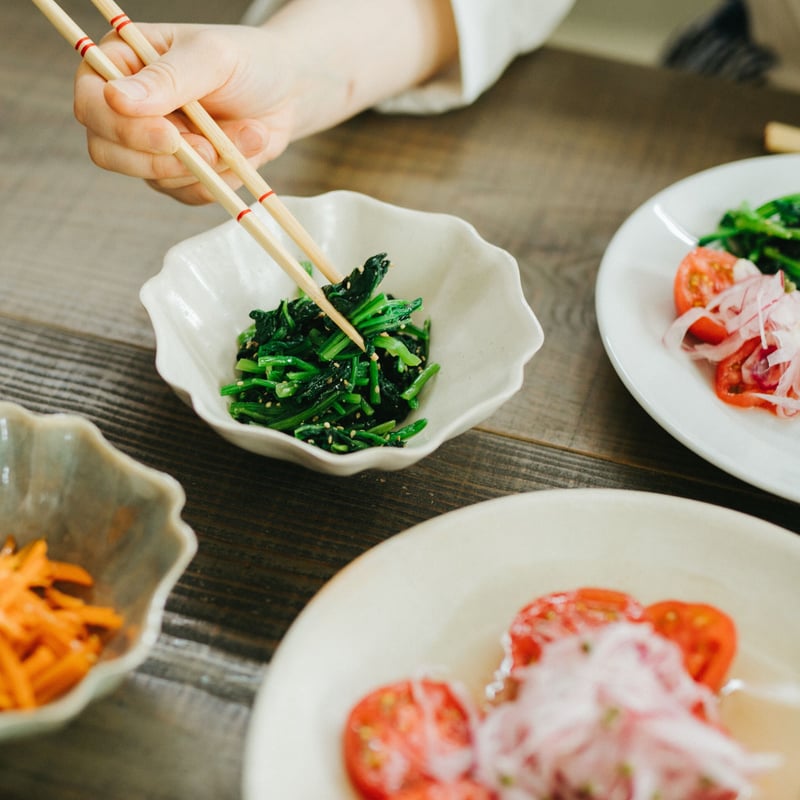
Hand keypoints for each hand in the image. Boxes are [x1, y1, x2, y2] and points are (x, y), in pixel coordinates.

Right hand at [73, 23, 293, 204]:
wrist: (287, 92)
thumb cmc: (248, 62)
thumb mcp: (212, 58)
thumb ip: (168, 78)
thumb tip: (115, 99)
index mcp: (119, 64)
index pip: (91, 104)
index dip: (123, 128)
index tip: (170, 136)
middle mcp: (126, 108)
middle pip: (108, 152)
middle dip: (164, 159)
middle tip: (211, 150)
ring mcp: (149, 145)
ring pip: (155, 178)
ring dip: (208, 166)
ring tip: (248, 134)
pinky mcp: (178, 174)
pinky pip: (187, 194)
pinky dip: (220, 180)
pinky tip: (244, 153)